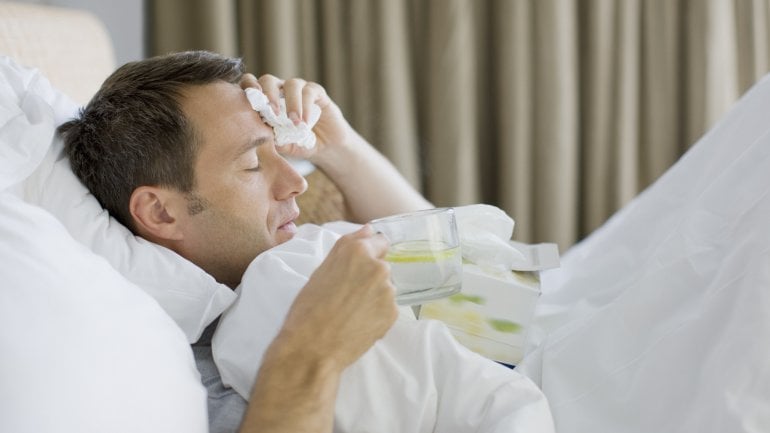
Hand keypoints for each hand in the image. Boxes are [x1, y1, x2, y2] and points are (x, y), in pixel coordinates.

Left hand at [239, 73, 354, 161]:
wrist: (324, 148)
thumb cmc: (297, 144)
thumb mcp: (281, 145)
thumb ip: (270, 138)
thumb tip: (258, 134)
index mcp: (266, 100)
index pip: (251, 85)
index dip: (248, 88)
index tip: (250, 102)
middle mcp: (281, 90)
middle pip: (268, 80)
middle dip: (268, 94)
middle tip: (272, 112)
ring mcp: (299, 89)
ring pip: (291, 84)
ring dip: (291, 103)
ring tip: (294, 122)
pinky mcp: (317, 92)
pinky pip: (309, 92)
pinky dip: (306, 106)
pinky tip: (305, 122)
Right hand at [271, 224, 397, 370]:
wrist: (311, 348)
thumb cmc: (308, 308)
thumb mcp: (321, 270)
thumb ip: (349, 245)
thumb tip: (369, 230)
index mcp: (358, 251)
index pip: (379, 241)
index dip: (368, 254)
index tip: (358, 267)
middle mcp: (378, 267)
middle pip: (382, 266)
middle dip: (369, 277)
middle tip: (347, 295)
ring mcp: (388, 291)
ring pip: (385, 288)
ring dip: (374, 296)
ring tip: (350, 312)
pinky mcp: (393, 313)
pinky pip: (388, 308)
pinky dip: (377, 314)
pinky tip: (358, 323)